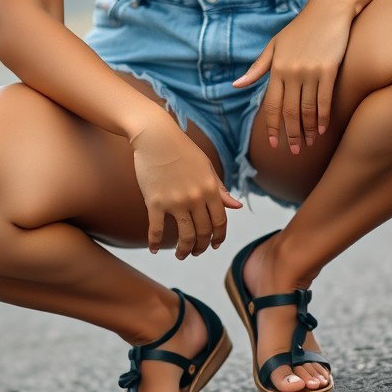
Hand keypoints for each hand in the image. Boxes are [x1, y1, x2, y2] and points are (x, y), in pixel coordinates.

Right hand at [129, 119, 243, 257]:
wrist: (156, 136)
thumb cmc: (182, 150)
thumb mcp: (206, 167)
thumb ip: (220, 189)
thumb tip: (237, 207)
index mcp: (210, 188)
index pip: (220, 222)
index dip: (219, 237)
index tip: (214, 245)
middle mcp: (195, 197)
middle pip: (203, 232)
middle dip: (201, 247)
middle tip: (195, 252)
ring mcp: (175, 201)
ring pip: (185, 236)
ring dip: (184, 250)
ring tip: (181, 255)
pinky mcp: (155, 202)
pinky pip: (156, 230)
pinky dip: (155, 243)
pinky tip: (154, 249)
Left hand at [231, 1, 354, 153]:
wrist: (329, 9)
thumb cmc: (301, 28)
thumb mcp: (275, 44)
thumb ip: (258, 67)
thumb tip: (236, 85)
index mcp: (276, 68)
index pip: (272, 104)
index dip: (272, 126)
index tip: (274, 144)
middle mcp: (291, 72)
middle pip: (289, 111)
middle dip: (290, 134)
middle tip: (292, 151)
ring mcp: (310, 72)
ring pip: (307, 109)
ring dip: (307, 130)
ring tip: (308, 144)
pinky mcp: (329, 70)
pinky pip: (325, 100)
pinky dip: (323, 118)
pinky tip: (322, 130)